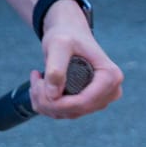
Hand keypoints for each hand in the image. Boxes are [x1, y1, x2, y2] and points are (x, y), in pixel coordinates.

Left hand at [26, 1, 122, 120]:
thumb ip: (56, 67)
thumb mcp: (59, 44)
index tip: (38, 86)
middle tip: (34, 80)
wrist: (70, 32)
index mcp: (110, 76)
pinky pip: (66, 113)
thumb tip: (52, 95)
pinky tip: (39, 86)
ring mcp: (100, 99)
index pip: (84, 102)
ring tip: (35, 79)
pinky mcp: (89, 103)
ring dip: (45, 102)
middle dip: (49, 101)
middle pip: (76, 110)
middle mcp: (111, 91)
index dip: (59, 103)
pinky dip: (48, 104)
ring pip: (69, 114)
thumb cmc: (67, 35)